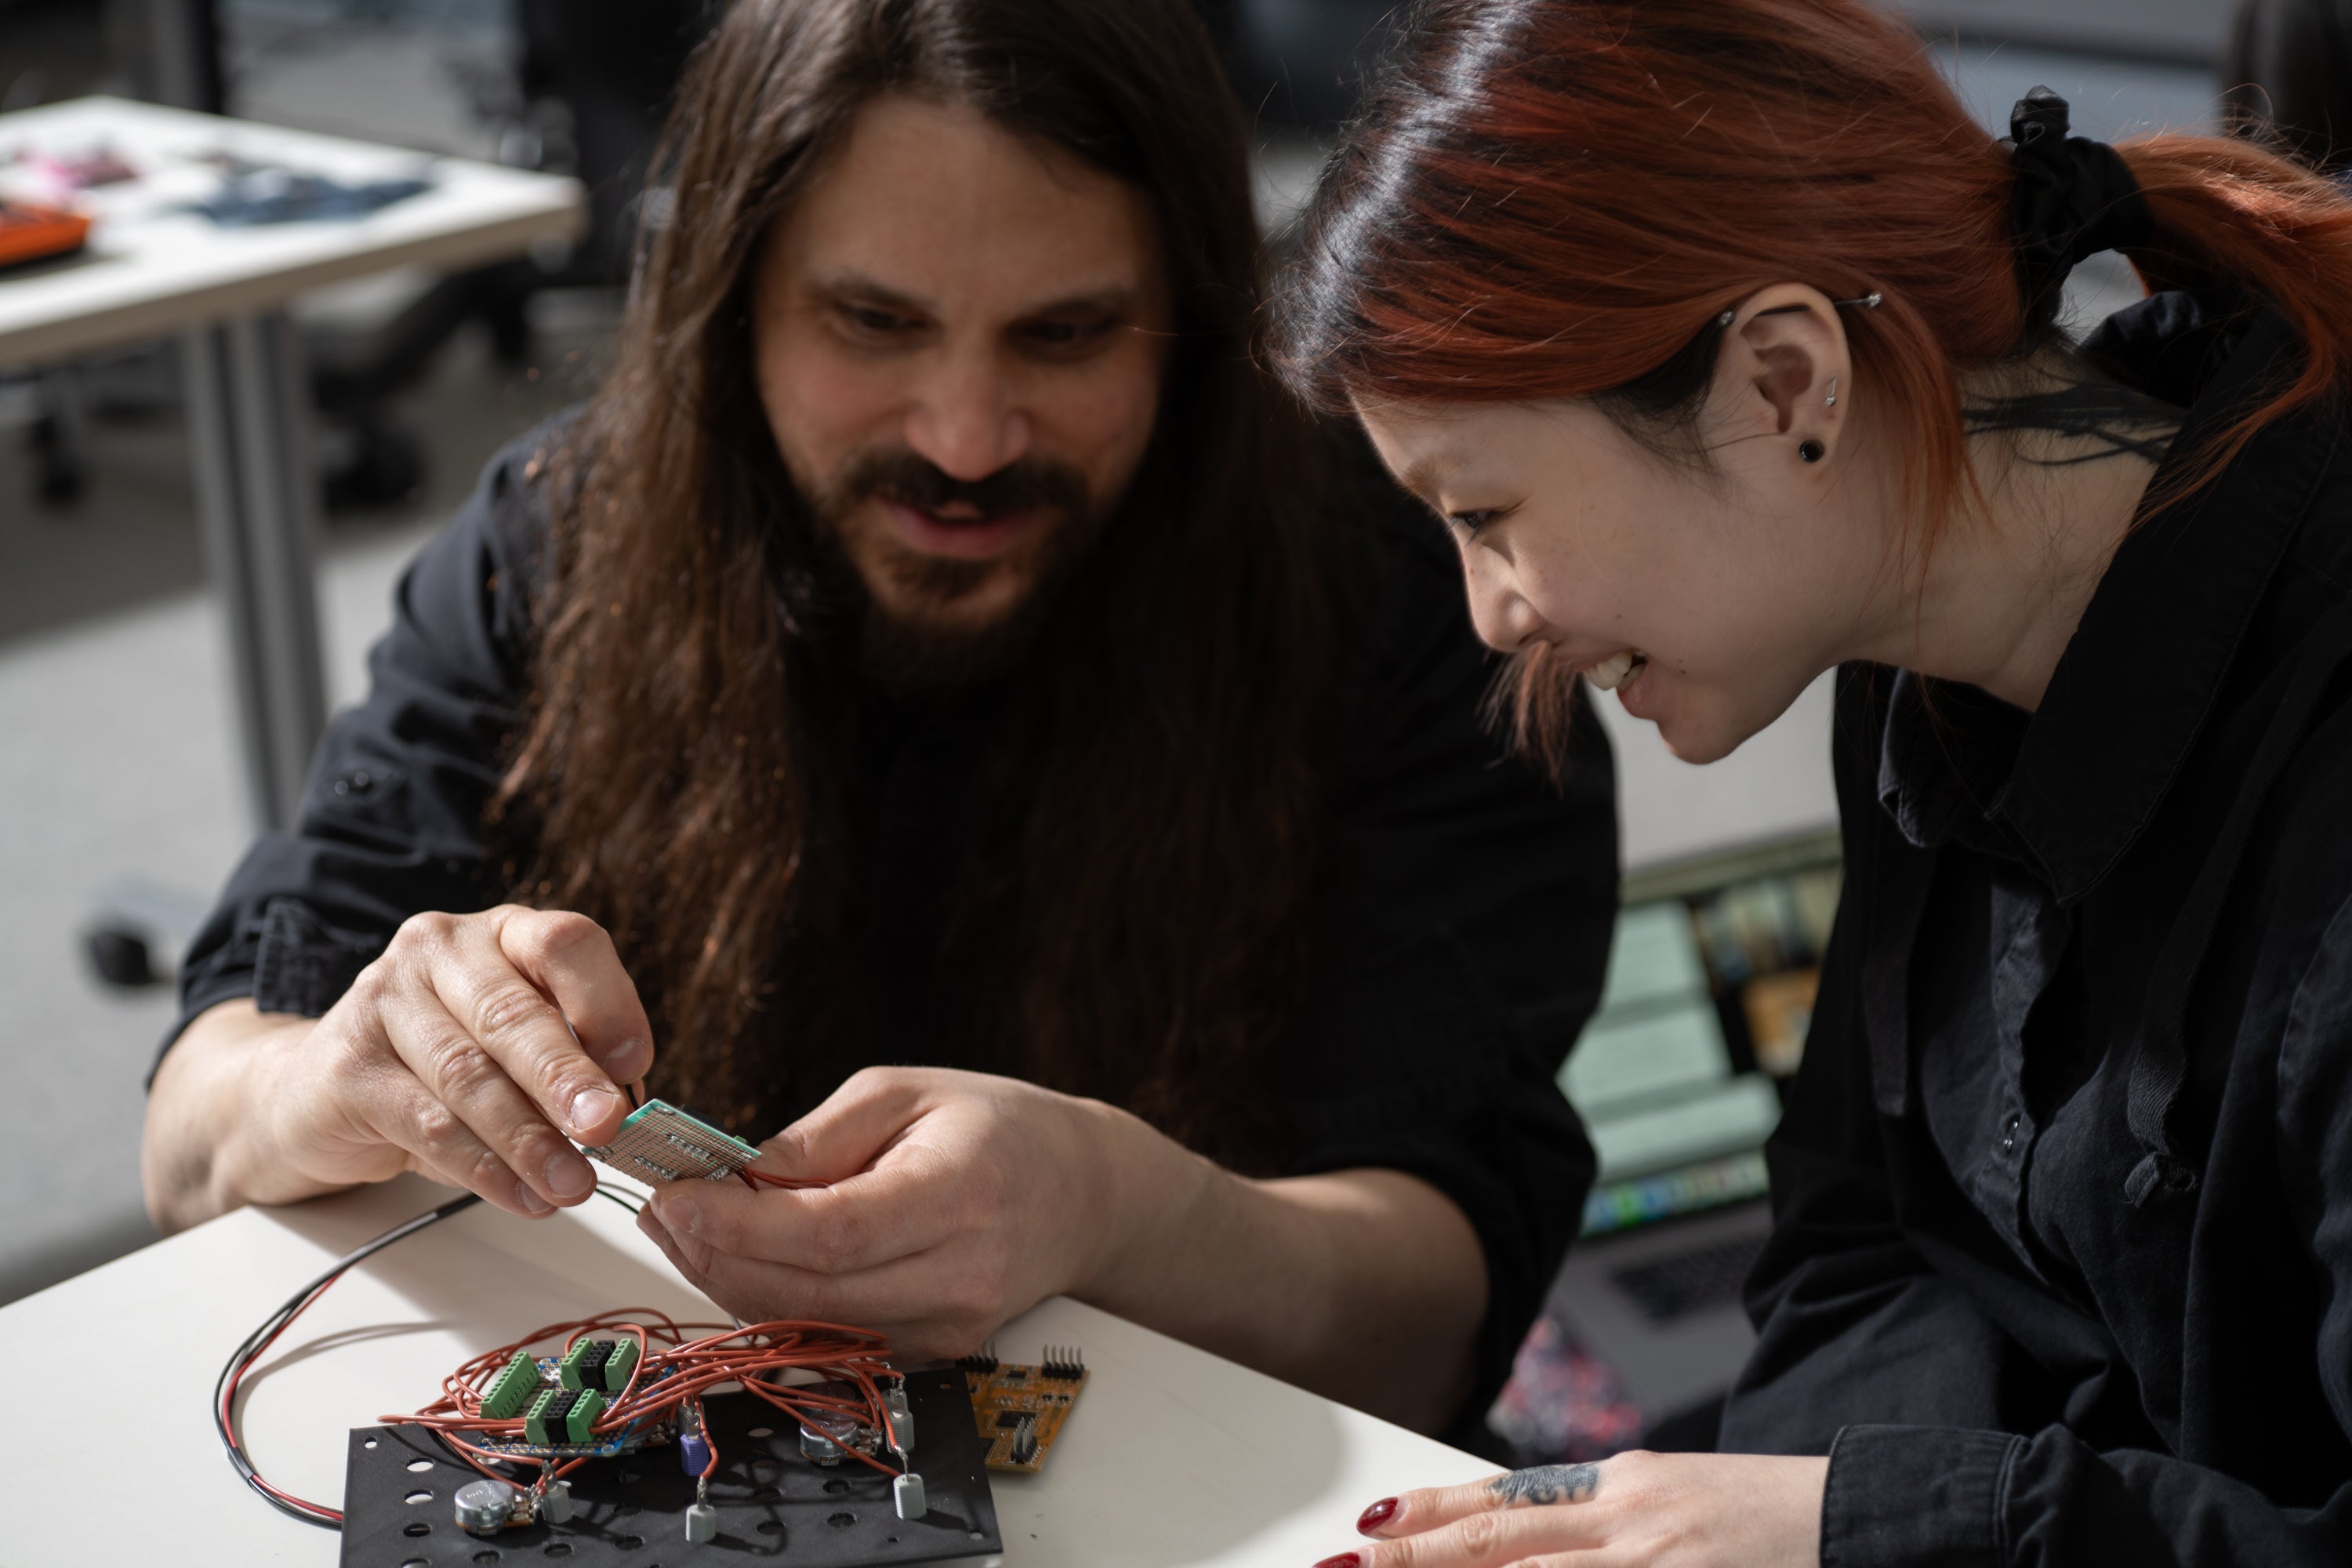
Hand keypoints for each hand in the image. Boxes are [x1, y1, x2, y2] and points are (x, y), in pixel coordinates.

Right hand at [242, 906, 649, 1216]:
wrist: (314, 1092)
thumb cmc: (439, 1065)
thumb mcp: (512, 1049)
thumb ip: (567, 1064)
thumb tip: (624, 1114)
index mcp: (501, 934)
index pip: (564, 943)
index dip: (607, 1001)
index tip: (635, 1063)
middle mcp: (440, 951)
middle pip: (512, 1013)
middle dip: (567, 1078)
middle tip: (608, 1127)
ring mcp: (383, 1000)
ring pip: (470, 1075)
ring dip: (529, 1139)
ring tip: (572, 1184)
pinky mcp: (346, 1066)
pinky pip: (427, 1123)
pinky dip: (483, 1168)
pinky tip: (522, 1195)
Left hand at [634, 1066, 1168, 1358]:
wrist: (1083, 1194)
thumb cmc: (996, 1127)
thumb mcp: (905, 1092)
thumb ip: (818, 1138)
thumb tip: (731, 1178)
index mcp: (958, 1196)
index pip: (832, 1231)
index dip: (741, 1223)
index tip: (675, 1196)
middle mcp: (959, 1277)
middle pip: (808, 1291)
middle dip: (715, 1254)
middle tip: (661, 1209)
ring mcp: (949, 1327)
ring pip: (808, 1327)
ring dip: (732, 1282)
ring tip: (687, 1228)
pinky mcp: (934, 1351)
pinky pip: (832, 1339)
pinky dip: (774, 1303)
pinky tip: (742, 1259)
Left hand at [1321, 1452, 1825, 1567]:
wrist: (1865, 1520)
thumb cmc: (1769, 1521)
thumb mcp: (1673, 1500)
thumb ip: (1598, 1520)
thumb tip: (1522, 1542)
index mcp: (1622, 1486)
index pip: (1505, 1499)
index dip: (1431, 1513)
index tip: (1370, 1523)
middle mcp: (1629, 1522)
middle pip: (1501, 1544)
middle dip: (1416, 1562)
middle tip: (1349, 1566)